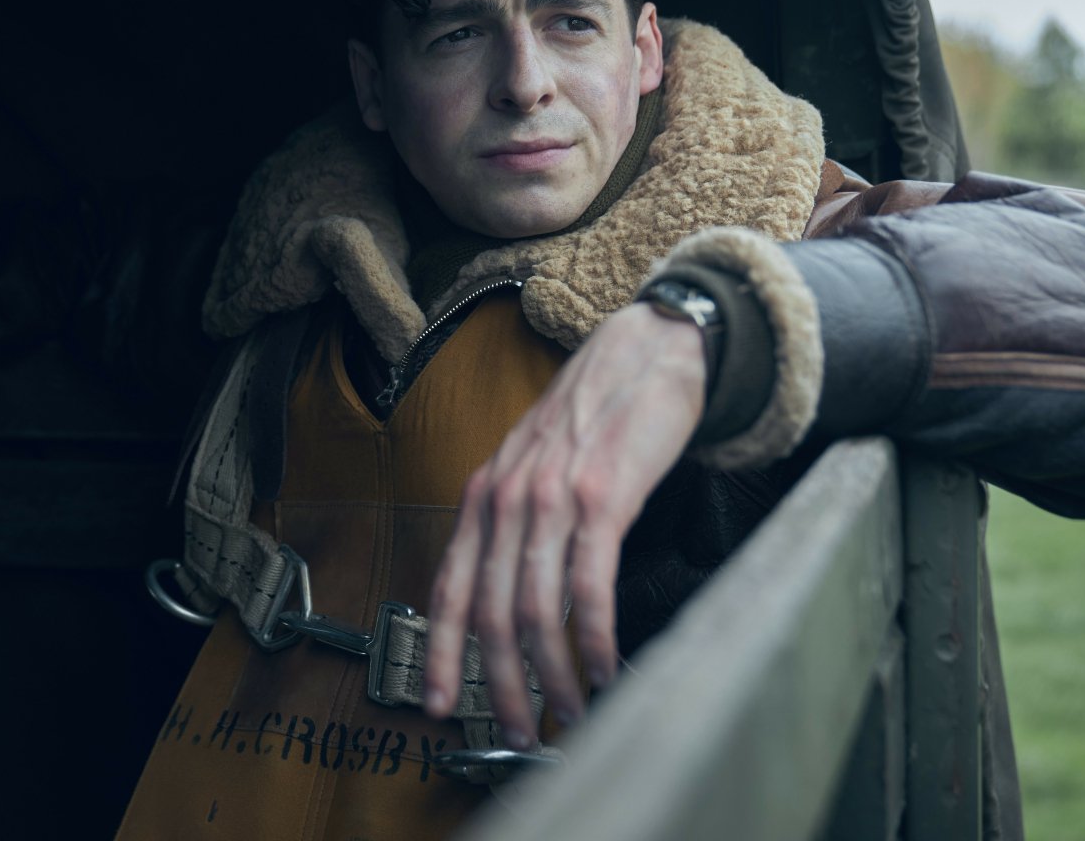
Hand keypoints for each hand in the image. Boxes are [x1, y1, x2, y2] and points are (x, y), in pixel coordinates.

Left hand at [421, 303, 704, 746]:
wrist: (645, 353)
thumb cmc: (592, 417)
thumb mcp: (532, 467)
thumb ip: (512, 525)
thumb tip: (506, 601)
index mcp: (483, 496)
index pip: (448, 588)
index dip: (439, 654)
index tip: (438, 707)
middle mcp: (506, 499)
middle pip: (488, 614)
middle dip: (502, 685)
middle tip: (520, 732)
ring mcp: (552, 498)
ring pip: (534, 609)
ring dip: (552, 674)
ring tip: (570, 712)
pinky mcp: (603, 498)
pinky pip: (588, 585)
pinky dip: (592, 637)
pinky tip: (603, 666)